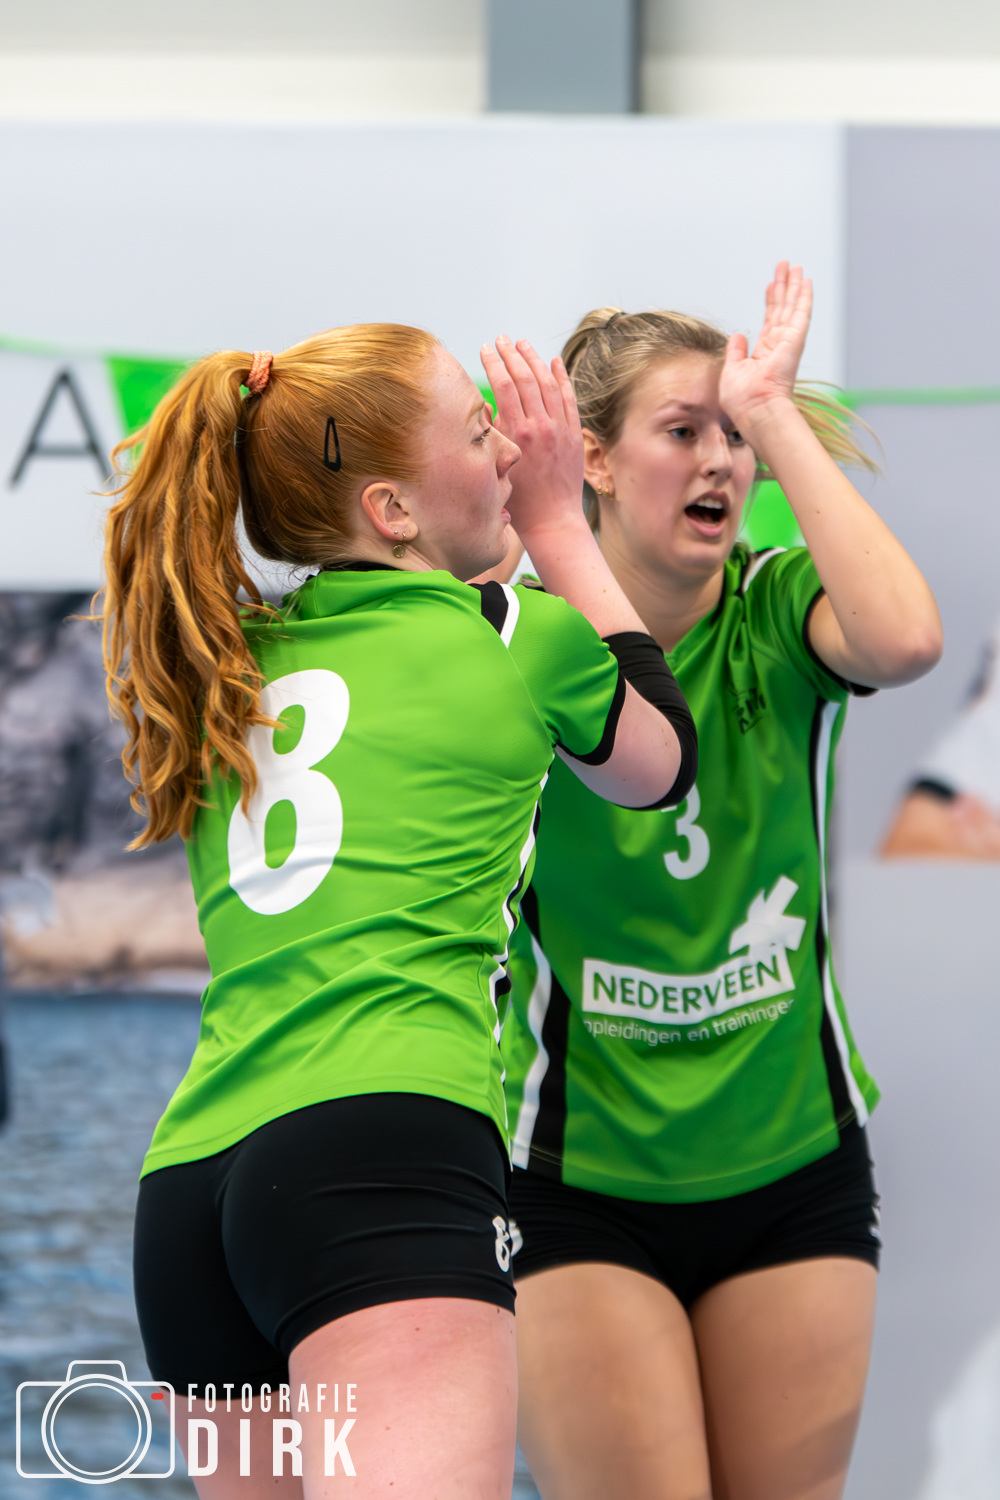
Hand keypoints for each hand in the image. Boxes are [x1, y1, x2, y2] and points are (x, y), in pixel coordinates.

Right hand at [480, 336, 585, 541]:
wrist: (553, 521)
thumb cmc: (520, 501)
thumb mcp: (497, 466)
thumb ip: (492, 434)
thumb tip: (485, 405)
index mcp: (518, 433)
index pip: (503, 386)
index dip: (493, 363)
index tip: (485, 348)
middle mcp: (541, 426)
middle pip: (525, 378)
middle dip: (512, 354)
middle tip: (502, 338)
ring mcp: (561, 429)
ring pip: (549, 383)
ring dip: (534, 359)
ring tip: (523, 343)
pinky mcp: (575, 435)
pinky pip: (569, 398)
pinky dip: (562, 377)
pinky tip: (554, 361)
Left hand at [720, 261, 811, 431]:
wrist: (755, 410)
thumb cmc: (743, 400)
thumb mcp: (731, 370)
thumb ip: (735, 351)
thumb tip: (737, 335)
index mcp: (764, 352)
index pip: (769, 320)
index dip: (770, 301)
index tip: (771, 285)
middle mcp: (778, 345)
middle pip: (782, 309)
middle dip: (784, 286)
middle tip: (786, 267)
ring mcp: (788, 342)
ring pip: (792, 306)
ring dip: (793, 285)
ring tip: (795, 267)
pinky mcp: (794, 341)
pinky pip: (801, 314)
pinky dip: (803, 297)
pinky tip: (805, 282)